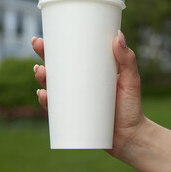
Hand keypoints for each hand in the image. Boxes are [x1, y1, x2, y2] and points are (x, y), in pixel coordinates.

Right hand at [31, 30, 145, 157]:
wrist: (131, 136)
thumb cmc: (132, 106)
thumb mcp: (131, 79)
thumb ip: (127, 59)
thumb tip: (118, 34)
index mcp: (90, 73)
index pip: (69, 57)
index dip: (54, 46)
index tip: (45, 36)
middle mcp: (79, 86)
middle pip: (56, 69)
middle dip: (43, 57)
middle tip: (38, 47)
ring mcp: (74, 102)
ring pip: (52, 88)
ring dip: (42, 78)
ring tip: (41, 71)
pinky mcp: (72, 117)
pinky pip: (55, 109)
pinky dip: (46, 101)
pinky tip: (43, 94)